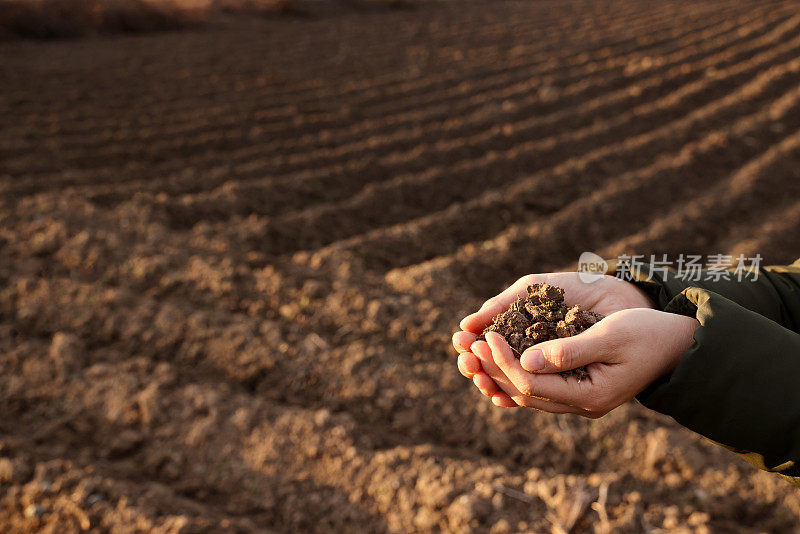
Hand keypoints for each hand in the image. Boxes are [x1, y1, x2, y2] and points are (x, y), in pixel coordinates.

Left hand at [474, 308, 697, 415]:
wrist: (677, 347)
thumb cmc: (647, 334)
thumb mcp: (610, 335)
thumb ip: (568, 350)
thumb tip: (524, 360)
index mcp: (589, 396)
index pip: (531, 382)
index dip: (503, 361)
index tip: (485, 336)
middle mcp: (582, 407)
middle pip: (523, 392)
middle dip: (493, 368)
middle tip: (467, 343)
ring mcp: (579, 403)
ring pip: (527, 393)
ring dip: (499, 372)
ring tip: (475, 349)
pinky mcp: (578, 392)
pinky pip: (539, 389)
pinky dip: (516, 374)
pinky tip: (497, 360)